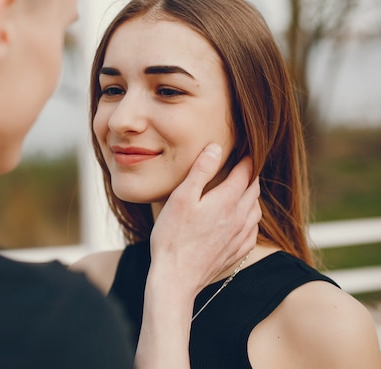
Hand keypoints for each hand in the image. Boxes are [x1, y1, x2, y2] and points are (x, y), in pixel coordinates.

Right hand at [135, 144, 260, 368]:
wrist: (176, 279)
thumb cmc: (173, 237)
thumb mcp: (181, 198)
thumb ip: (200, 171)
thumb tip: (216, 148)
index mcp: (227, 201)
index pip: (244, 172)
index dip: (246, 159)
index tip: (245, 149)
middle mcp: (239, 218)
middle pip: (253, 190)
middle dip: (250, 176)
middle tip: (245, 166)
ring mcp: (240, 238)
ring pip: (256, 211)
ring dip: (252, 197)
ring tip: (245, 190)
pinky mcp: (236, 253)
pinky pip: (252, 231)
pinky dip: (251, 219)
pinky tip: (243, 221)